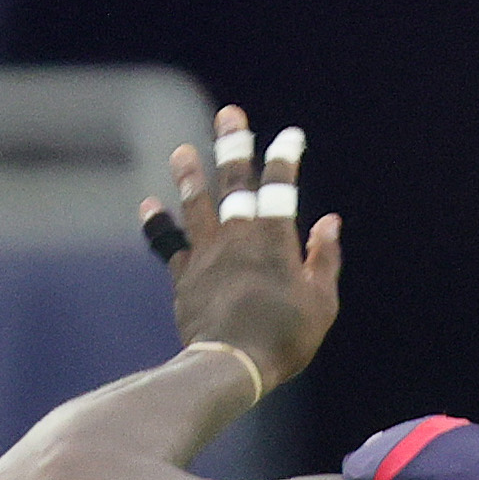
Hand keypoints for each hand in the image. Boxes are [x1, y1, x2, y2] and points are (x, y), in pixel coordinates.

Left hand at [149, 106, 341, 393]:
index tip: (289, 136)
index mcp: (275, 240)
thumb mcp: (322, 302)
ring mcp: (207, 254)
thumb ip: (324, 258)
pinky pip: (168, 243)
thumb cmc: (286, 337)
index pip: (281, 187)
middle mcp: (237, 238)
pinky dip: (158, 223)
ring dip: (190, 174)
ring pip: (196, 204)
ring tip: (183, 151)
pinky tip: (150, 205)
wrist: (231, 364)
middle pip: (234, 183)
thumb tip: (328, 221)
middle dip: (233, 146)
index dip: (285, 158)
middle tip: (229, 115)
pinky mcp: (185, 276)